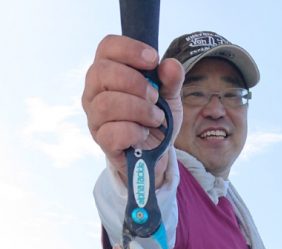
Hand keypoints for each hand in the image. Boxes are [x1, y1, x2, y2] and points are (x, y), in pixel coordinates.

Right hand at [82, 35, 184, 183]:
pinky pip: (111, 132)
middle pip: (102, 72)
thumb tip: (171, 66)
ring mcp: (95, 117)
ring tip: (155, 118)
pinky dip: (134, 132)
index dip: (129, 48)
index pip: (107, 47)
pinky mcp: (102, 141)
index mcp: (108, 71)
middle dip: (135, 82)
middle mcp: (95, 91)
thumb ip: (171, 79)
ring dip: (138, 110)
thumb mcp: (169, 96)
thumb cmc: (155, 118)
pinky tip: (143, 134)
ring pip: (106, 104)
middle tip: (155, 97)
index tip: (153, 60)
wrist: (156, 154)